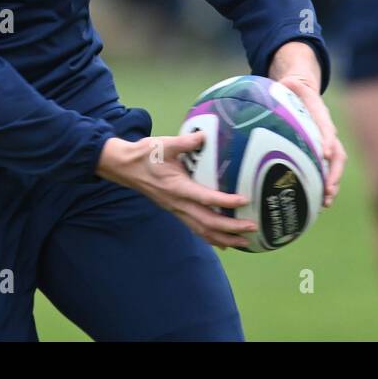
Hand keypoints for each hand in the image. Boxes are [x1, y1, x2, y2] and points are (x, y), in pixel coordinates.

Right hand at [95, 134, 257, 248]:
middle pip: (207, 223)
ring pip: (202, 231)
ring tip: (244, 242)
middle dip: (231, 228)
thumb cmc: (145, 154)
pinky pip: (195, 229)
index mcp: (177, 187)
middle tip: (252, 227)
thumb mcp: (165, 144)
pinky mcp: (175, 211)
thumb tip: (204, 135)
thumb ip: (185, 141)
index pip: (205, 198)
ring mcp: (176, 210)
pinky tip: (223, 243)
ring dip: (224, 238)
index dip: (225, 201)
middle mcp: (178, 204)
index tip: (244, 200)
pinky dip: (211, 238)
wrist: (124, 167)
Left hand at [276, 72, 346, 208]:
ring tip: (325, 202)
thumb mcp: (290, 85)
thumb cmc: (293, 91)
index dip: (327, 140)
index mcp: (320, 116)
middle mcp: (326, 133)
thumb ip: (286, 85)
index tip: (324, 153)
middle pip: (337, 155)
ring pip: (334, 167)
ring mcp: (325, 145)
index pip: (327, 128)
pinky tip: (315, 203)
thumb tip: (282, 84)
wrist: (301, 93)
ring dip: (332, 185)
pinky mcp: (318, 154)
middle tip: (328, 190)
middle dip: (334, 173)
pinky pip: (324, 172)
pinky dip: (322, 187)